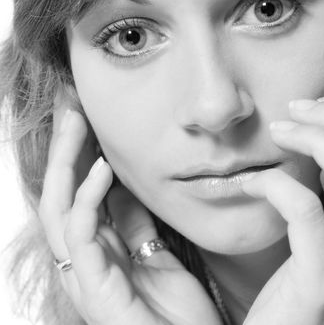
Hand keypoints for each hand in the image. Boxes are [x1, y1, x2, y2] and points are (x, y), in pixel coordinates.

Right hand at [38, 102, 221, 324]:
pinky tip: (102, 170)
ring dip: (67, 164)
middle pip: (59, 195)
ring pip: (58, 210)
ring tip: (77, 125)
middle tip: (72, 110)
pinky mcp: (94, 289)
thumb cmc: (175, 310)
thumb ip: (135, 226)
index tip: (85, 120)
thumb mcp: (156, 255)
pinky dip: (88, 199)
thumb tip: (125, 191)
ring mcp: (83, 275)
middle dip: (64, 150)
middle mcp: (82, 259)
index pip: (77, 193)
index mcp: (98, 250)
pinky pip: (81, 236)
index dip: (77, 156)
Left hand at [241, 96, 323, 324]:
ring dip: (318, 142)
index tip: (318, 107)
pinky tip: (254, 181)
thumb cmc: (291, 293)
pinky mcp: (323, 282)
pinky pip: (306, 213)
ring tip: (281, 128)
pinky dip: (280, 185)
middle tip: (300, 106)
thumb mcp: (319, 242)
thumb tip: (319, 165)